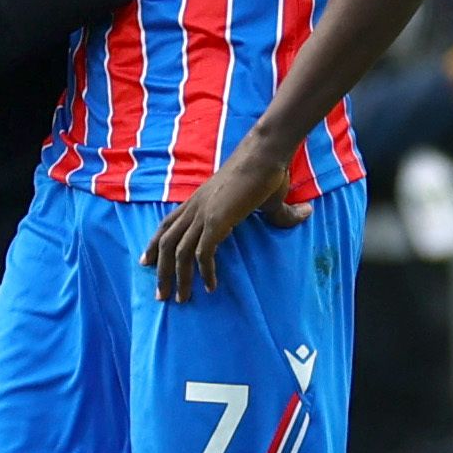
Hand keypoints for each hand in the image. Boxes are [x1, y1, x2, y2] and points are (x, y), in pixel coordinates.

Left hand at [143, 136, 308, 301]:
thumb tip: (306, 213)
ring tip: (182, 299)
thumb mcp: (269, 197)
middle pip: (166, 242)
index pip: (167, 225)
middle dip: (161, 270)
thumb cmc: (267, 170)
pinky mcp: (217, 220)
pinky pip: (204, 253)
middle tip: (161, 294)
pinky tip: (211, 286)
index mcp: (198, 200)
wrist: (266, 153)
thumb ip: (282, 213)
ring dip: (179, 278)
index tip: (147, 262)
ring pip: (179, 252)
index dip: (155, 244)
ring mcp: (204, 213)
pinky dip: (205, 272)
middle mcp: (195, 207)